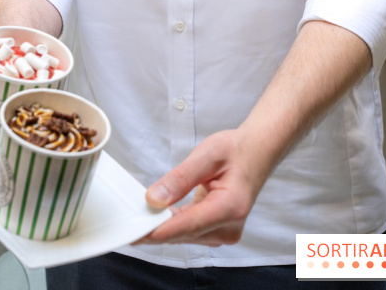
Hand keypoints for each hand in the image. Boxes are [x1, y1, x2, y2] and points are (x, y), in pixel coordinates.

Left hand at [136, 129, 260, 246]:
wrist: (256, 153)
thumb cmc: (236, 150)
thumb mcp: (207, 154)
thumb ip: (181, 178)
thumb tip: (154, 198)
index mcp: (230, 206)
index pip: (189, 225)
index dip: (160, 231)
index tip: (137, 233)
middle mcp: (229, 227)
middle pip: (184, 234)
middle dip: (156, 228)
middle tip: (129, 220)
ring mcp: (225, 233)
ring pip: (185, 236)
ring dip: (163, 226)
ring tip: (140, 215)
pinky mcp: (219, 232)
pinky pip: (190, 232)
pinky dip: (173, 223)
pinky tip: (159, 214)